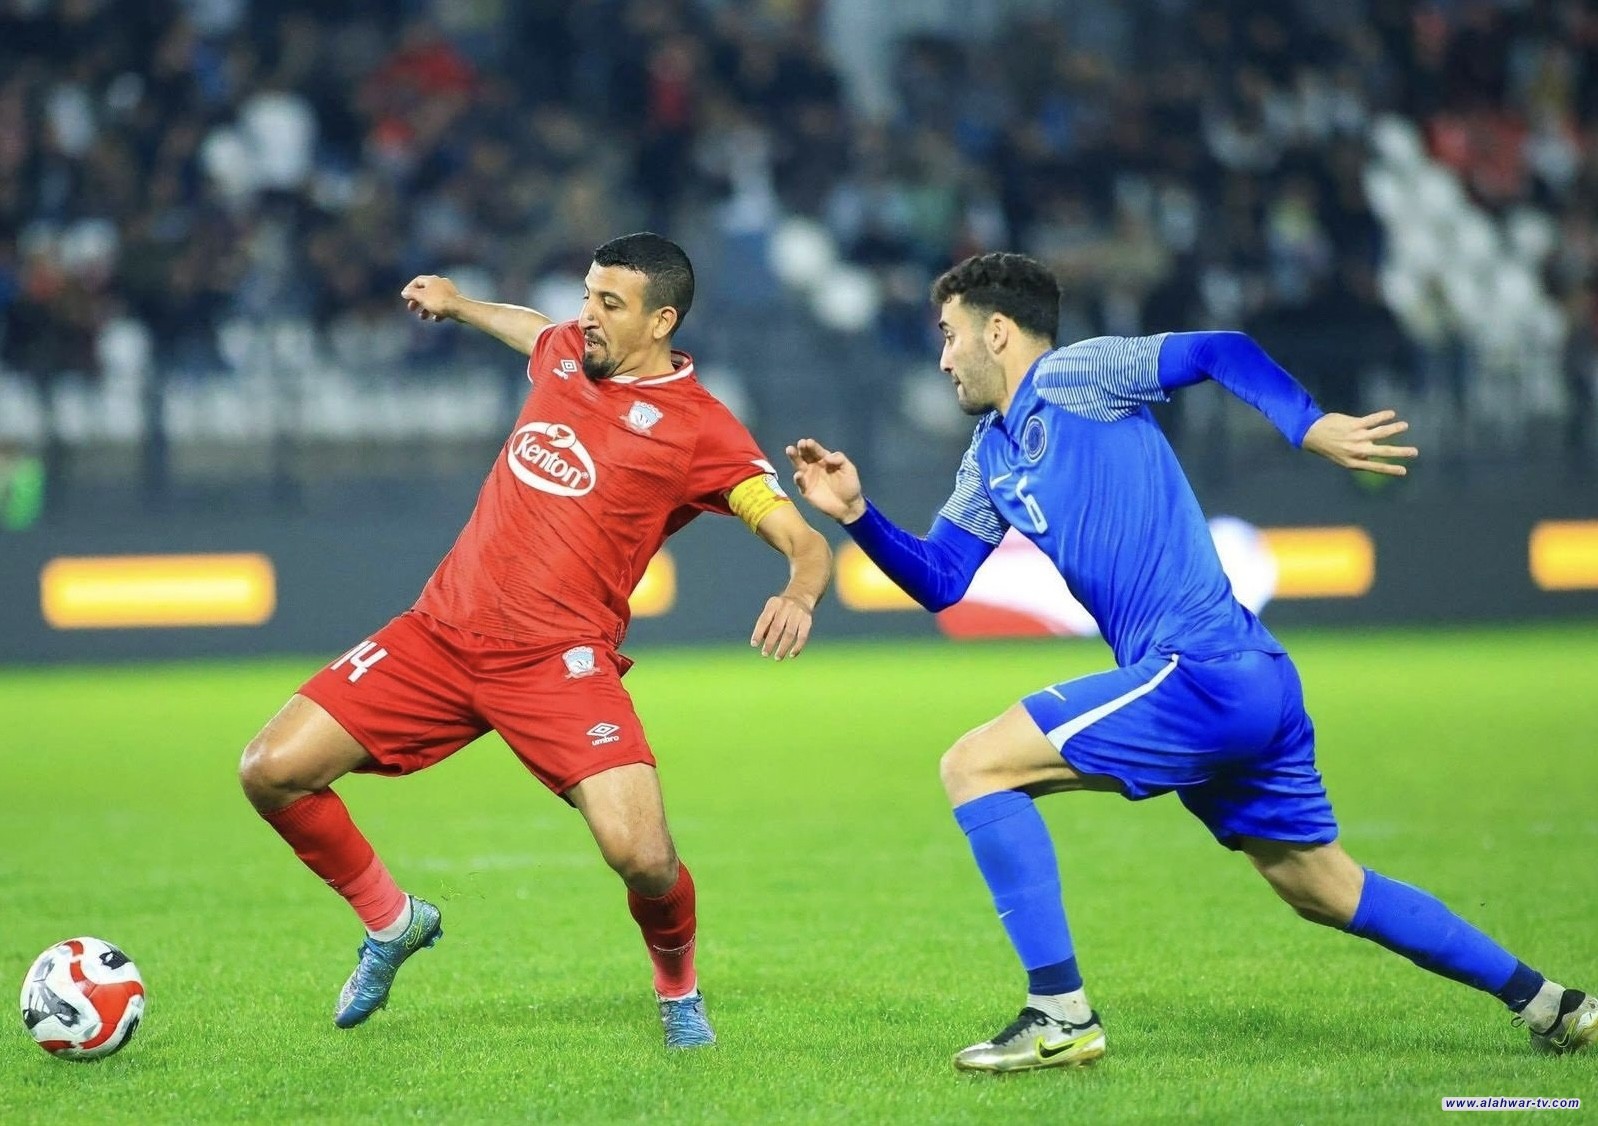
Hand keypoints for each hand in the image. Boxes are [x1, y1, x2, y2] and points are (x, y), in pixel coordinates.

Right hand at [401, 275, 460, 322]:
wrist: (459, 308)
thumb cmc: (439, 301)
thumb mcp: (421, 297)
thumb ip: (411, 293)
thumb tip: (404, 292)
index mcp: (432, 279)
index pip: (417, 281)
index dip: (410, 288)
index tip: (405, 297)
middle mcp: (440, 283)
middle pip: (425, 291)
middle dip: (417, 301)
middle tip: (411, 309)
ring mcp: (448, 291)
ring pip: (434, 299)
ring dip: (426, 309)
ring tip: (423, 317)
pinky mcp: (454, 301)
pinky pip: (443, 306)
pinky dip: (438, 312)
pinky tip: (436, 319)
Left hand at [750, 593, 812, 659]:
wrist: (801, 596)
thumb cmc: (781, 609)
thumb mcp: (771, 610)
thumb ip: (766, 624)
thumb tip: (762, 641)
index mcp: (774, 604)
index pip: (764, 620)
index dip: (758, 633)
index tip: (754, 644)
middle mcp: (786, 606)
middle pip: (776, 627)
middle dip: (770, 642)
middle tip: (765, 654)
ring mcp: (798, 613)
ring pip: (789, 634)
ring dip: (783, 647)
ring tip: (777, 657)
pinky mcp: (807, 620)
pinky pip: (802, 636)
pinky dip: (797, 647)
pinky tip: (792, 655)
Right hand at [785, 438, 865, 522]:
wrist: (849, 506)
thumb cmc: (850, 485)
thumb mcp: (849, 469)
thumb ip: (839, 459)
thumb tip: (826, 457)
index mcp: (824, 460)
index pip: (816, 451)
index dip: (812, 446)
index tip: (808, 442)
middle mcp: (814, 466)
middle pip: (805, 456)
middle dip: (801, 449)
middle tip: (800, 444)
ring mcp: (809, 478)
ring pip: (799, 466)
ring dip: (794, 458)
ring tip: (790, 450)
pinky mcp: (806, 490)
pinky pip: (800, 483)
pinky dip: (798, 479)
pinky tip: (798, 474)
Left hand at [1302, 410, 1417, 476]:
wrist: (1310, 433)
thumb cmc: (1327, 446)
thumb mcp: (1341, 458)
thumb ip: (1356, 458)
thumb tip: (1370, 457)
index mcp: (1353, 462)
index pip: (1375, 467)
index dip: (1390, 469)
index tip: (1404, 471)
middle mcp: (1357, 450)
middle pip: (1383, 451)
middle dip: (1400, 452)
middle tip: (1414, 452)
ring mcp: (1356, 436)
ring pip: (1380, 432)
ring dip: (1394, 429)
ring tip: (1405, 426)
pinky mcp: (1354, 424)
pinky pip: (1372, 419)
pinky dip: (1383, 416)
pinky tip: (1392, 414)